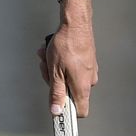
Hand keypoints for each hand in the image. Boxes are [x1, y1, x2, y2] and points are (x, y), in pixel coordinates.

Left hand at [37, 0, 97, 117]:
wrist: (76, 23)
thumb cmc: (66, 46)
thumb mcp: (56, 72)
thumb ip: (56, 93)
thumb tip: (56, 112)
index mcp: (83, 87)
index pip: (80, 112)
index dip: (67, 112)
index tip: (55, 107)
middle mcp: (89, 81)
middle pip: (68, 92)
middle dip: (53, 81)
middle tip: (46, 68)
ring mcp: (89, 70)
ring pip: (66, 77)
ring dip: (53, 68)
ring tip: (46, 55)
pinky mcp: (86, 61)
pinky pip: (70, 67)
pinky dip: (59, 61)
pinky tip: (51, 50)